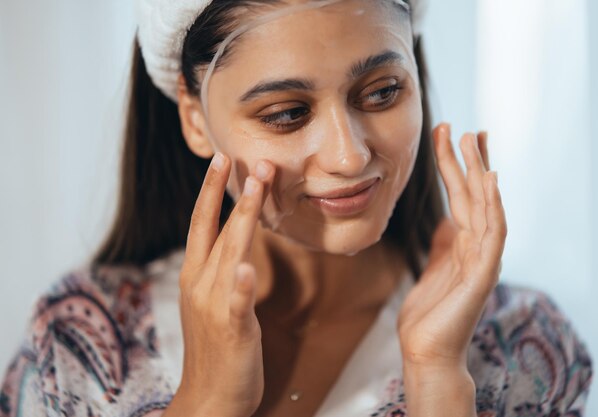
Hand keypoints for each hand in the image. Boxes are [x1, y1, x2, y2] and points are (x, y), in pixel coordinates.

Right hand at [163, 153, 274, 416]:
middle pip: (215, 229)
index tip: (222, 160)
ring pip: (230, 253)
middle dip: (230, 191)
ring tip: (257, 186)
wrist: (209, 397)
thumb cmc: (216, 348)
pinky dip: (240, 284)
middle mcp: (199, 284)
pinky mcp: (232, 328)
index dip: (211, 191)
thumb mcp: (214, 301)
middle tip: (245, 158)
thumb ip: (223, 270)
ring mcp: (214, 306)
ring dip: (243, 218)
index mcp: (194, 275)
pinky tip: (245, 267)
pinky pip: (237, 302)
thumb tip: (237, 243)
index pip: (202, 224)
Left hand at [397, 123, 506, 371]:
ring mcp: (482, 259)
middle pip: (475, 195)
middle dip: (469, 160)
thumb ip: (443, 243)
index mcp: (463, 244)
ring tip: (473, 140)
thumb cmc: (428, 313)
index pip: (463, 196)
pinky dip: (493, 207)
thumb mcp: (433, 267)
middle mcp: (477, 247)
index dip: (458, 166)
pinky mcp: (481, 275)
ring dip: (480, 173)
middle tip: (462, 128)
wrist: (426, 350)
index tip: (451, 135)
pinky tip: (490, 182)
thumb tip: (446, 219)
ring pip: (485, 207)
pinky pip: (491, 235)